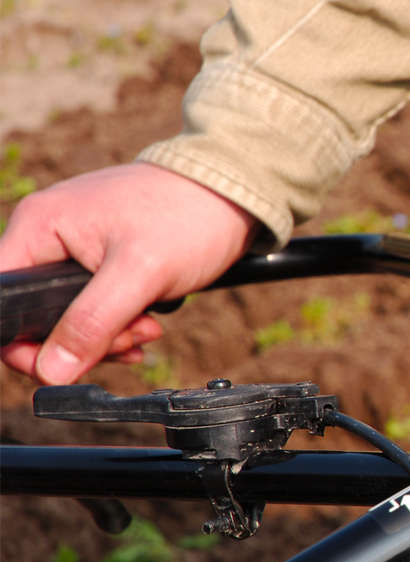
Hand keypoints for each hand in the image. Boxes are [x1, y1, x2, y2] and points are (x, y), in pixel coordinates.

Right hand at [0, 163, 256, 383]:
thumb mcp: (139, 274)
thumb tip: (51, 369)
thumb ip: (90, 322)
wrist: (234, 192)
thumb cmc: (189, 215)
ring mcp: (76, 247)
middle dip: (82, 340)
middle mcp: (48, 235)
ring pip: (70, 316)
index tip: (63, 363)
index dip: (21, 342)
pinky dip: (121, 322)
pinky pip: (96, 306)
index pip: (2, 299)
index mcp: (38, 226)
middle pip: (35, 315)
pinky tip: (148, 322)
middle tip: (129, 341)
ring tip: (148, 329)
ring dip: (109, 335)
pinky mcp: (104, 260)